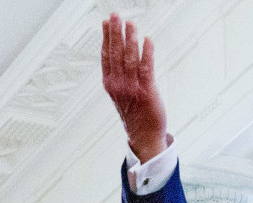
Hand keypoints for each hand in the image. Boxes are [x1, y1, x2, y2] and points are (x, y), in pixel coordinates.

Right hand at [101, 13, 168, 161]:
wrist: (144, 136)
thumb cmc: (135, 115)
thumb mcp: (120, 94)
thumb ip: (118, 75)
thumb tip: (120, 55)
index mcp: (110, 84)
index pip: (106, 56)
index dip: (106, 38)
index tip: (105, 23)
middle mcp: (118, 85)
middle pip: (116, 53)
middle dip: (115, 33)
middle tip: (115, 16)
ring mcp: (132, 88)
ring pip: (130, 58)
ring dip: (130, 39)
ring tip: (130, 24)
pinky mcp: (147, 91)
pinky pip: (146, 68)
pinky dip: (147, 53)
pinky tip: (147, 40)